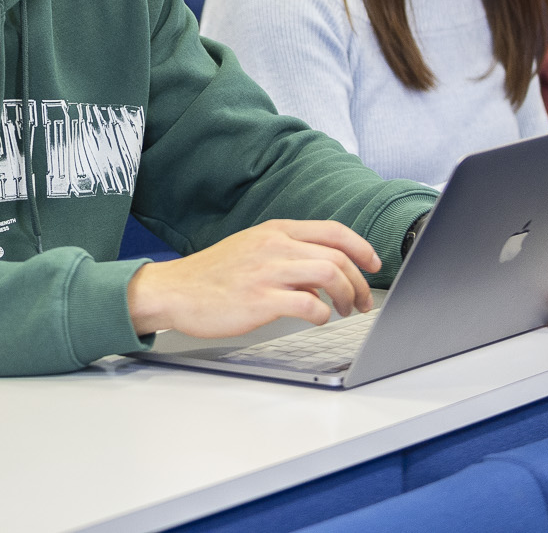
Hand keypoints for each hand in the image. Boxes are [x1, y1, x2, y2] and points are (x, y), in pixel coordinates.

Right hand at [125, 219, 379, 338]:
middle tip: (361, 301)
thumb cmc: (211, 275)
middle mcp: (274, 246)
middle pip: (337, 256)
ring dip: (346, 296)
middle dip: (359, 281)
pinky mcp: (260, 300)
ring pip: (329, 274)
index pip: (333, 230)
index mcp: (274, 231)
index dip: (361, 247)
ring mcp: (267, 272)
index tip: (374, 263)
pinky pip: (308, 303)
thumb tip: (321, 272)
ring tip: (344, 310)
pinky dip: (322, 313)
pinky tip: (318, 318)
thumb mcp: (251, 248)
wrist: (174, 290)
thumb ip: (286, 254)